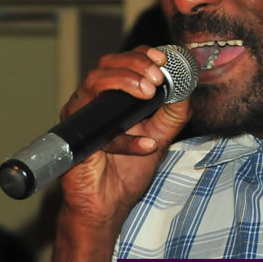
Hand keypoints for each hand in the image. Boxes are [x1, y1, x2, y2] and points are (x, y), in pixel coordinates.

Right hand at [57, 45, 191, 230]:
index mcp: (111, 97)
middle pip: (105, 64)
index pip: (123, 62)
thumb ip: (173, 115)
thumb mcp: (159, 138)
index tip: (163, 58)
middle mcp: (92, 102)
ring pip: (93, 84)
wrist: (108, 206)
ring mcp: (80, 118)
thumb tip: (187, 90)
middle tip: (156, 76)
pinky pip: (98, 131)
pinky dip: (125, 139)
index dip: (142, 55)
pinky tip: (147, 145)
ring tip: (149, 93)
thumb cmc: (127, 171)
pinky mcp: (75, 140)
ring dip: (125, 83)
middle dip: (134, 64)